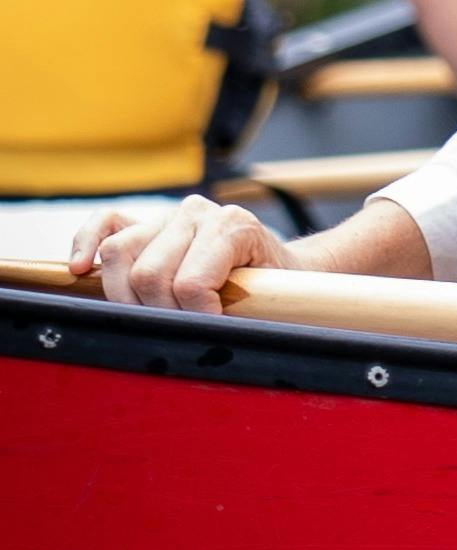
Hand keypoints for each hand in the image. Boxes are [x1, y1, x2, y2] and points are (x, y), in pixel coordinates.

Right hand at [68, 197, 296, 316]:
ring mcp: (169, 215)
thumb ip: (242, 313)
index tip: (212, 328)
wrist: (282, 266)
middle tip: (182, 327)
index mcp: (233, 225)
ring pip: (120, 253)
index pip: (190, 282)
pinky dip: (86, 243)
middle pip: (148, 272)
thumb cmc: (275, 289)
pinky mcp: (148, 222)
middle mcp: (198, 212)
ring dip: (126, 296)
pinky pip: (107, 223)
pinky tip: (80, 270)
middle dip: (160, 312)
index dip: (196, 315)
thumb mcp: (270, 301)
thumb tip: (207, 336)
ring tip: (151, 316)